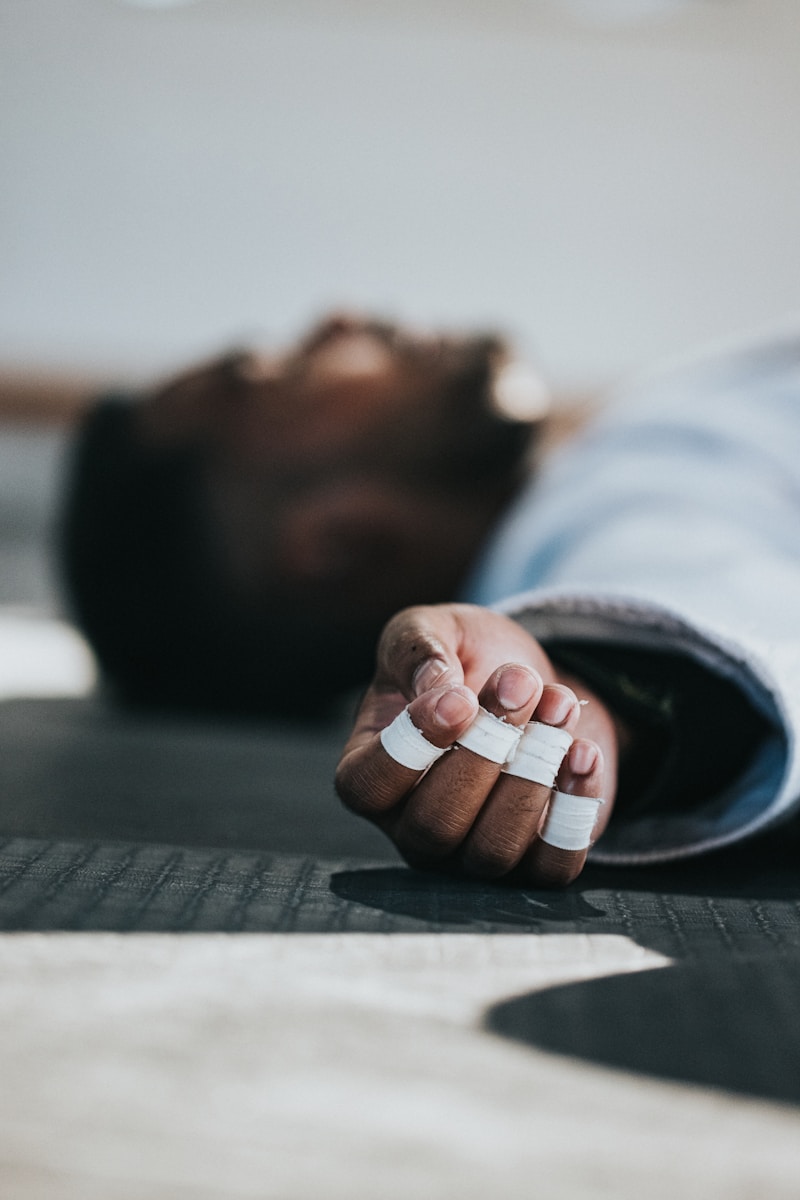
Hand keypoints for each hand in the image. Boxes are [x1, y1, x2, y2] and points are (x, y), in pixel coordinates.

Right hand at [335, 603, 618, 886]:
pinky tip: (584, 751)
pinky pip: (552, 864)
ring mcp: (471, 853)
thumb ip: (417, 648)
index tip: (460, 698)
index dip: (412, 748)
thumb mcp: (432, 630)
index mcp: (370, 769)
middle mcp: (412, 824)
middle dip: (486, 750)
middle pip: (434, 824)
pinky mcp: (533, 863)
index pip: (367, 786)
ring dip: (533, 773)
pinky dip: (575, 808)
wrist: (531, 685)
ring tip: (558, 706)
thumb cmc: (465, 661)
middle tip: (520, 685)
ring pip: (493, 848)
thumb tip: (435, 686)